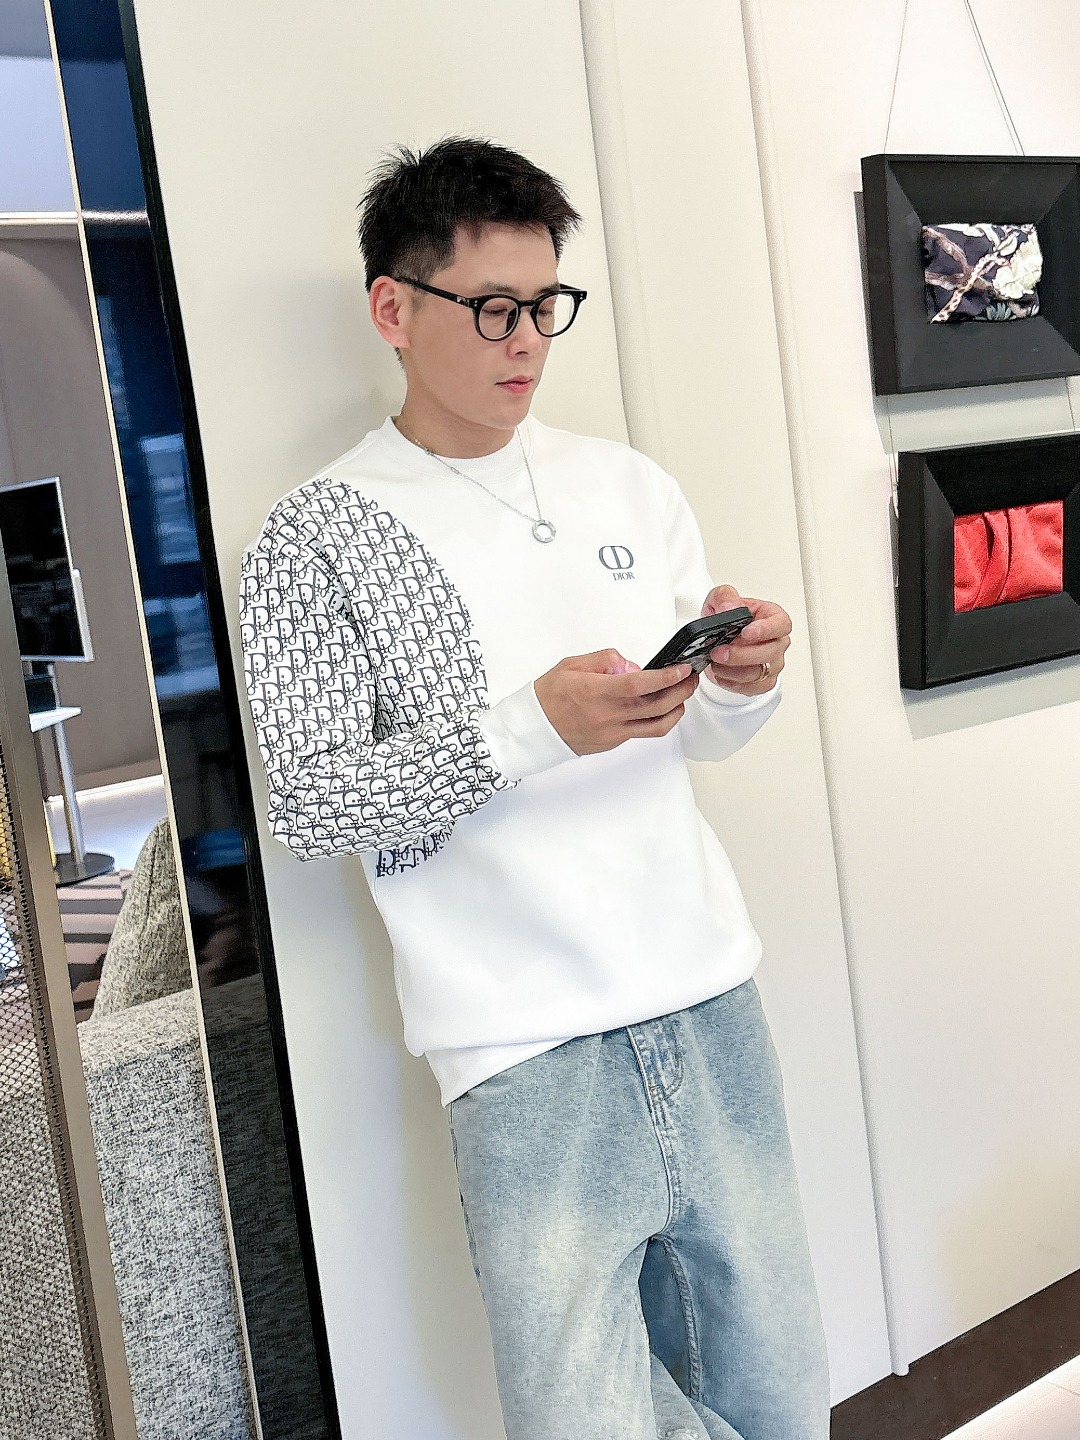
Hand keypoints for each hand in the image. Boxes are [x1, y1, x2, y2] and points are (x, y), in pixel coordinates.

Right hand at [534, 649, 698, 754]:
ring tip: (683, 694)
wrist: (534, 728)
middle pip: (657, 706)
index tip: (681, 669)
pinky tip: (663, 707)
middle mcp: (608, 716)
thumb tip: (631, 666)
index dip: (666, 677)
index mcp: (596, 692)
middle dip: (681, 690)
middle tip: (690, 678)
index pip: (641, 685)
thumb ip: (605, 660)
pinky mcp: (614, 742)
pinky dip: (659, 719)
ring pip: (657, 725)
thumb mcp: (572, 665)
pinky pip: (644, 732)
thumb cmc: (549, 696)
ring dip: (677, 709)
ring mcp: (613, 732)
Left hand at [701, 585, 790, 694]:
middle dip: (741, 654)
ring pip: (758, 673)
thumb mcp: (721, 599)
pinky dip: (732, 683)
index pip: (781, 624)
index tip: (746, 632)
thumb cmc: (729, 619)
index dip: (766, 629)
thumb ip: (725, 597)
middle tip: (719, 651)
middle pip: (769, 652)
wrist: (722, 638)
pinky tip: (720, 674)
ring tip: (714, 663)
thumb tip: (730, 607)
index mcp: (774, 618)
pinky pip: (751, 688)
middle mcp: (777, 642)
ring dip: (732, 670)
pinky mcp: (763, 682)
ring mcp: (772, 664)